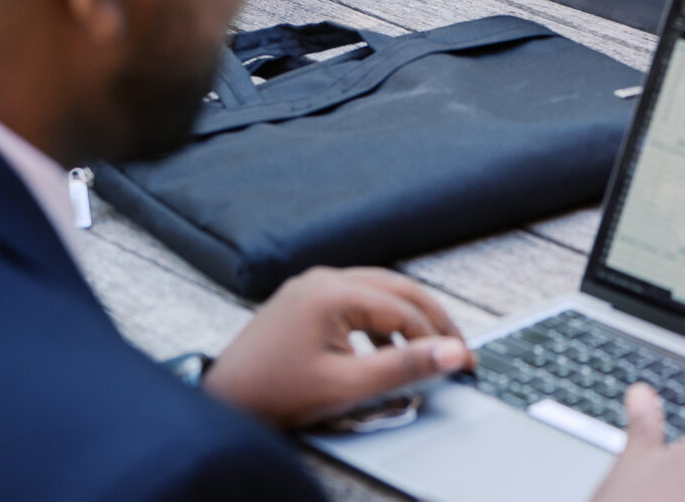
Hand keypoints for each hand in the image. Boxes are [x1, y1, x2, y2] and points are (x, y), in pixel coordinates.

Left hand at [202, 267, 471, 429]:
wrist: (221, 405)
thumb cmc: (274, 396)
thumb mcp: (346, 386)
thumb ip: (404, 368)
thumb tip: (452, 354)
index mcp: (333, 293)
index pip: (405, 310)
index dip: (440, 338)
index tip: (462, 362)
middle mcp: (323, 278)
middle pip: (398, 290)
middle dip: (433, 321)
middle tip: (457, 350)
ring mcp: (311, 285)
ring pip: (380, 291)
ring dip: (408, 319)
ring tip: (428, 351)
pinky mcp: (304, 299)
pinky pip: (357, 299)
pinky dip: (381, 321)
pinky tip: (385, 349)